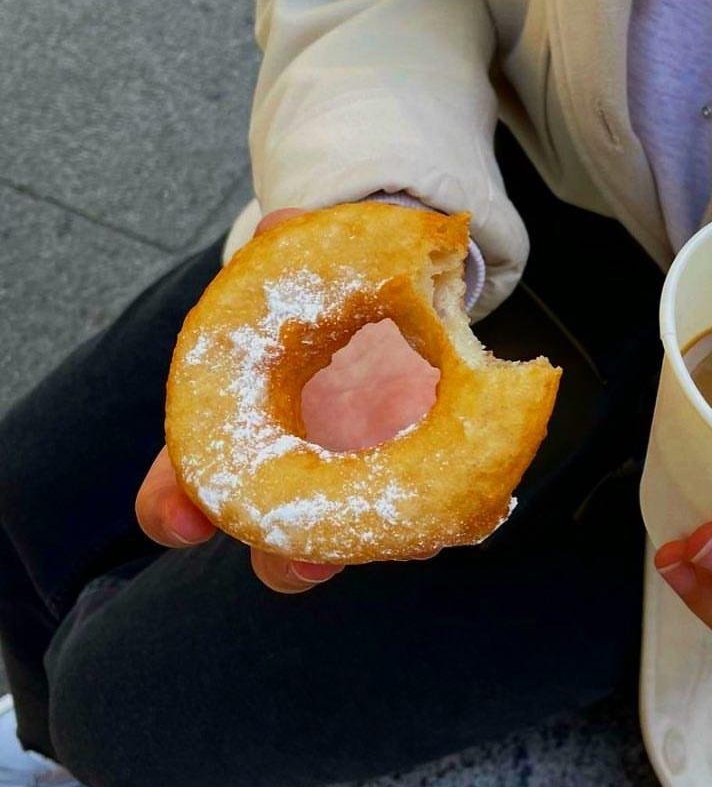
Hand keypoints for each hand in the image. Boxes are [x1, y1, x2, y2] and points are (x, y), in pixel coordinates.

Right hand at [136, 207, 436, 592]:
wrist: (407, 300)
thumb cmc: (337, 294)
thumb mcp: (312, 268)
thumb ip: (294, 248)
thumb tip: (286, 222)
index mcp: (251, 420)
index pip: (197, 474)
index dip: (176, 502)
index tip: (185, 518)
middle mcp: (299, 467)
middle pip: (276, 535)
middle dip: (283, 558)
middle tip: (301, 563)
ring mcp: (360, 483)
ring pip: (355, 540)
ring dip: (380, 547)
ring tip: (403, 544)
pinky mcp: (420, 479)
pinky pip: (424, 516)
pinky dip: (438, 518)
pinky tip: (461, 510)